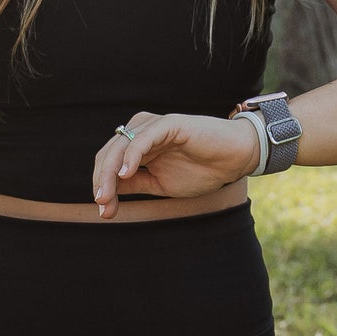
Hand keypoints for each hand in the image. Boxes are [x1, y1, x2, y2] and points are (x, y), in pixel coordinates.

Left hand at [91, 109, 261, 216]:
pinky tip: (125, 173)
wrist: (234, 158)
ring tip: (108, 196)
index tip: (105, 212)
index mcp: (137, 145)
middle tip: (104, 207)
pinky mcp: (168, 123)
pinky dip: (131, 156)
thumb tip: (105, 195)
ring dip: (110, 173)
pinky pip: (142, 139)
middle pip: (109, 154)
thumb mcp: (159, 184)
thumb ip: (134, 184)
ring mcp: (153, 126)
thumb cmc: (201, 170)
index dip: (103, 186)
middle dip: (103, 182)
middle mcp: (141, 131)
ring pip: (120, 146)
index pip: (109, 163)